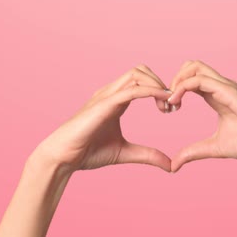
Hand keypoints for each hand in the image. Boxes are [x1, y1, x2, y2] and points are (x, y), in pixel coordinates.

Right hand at [29, 65, 172, 171]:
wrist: (63, 157)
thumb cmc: (87, 152)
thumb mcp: (125, 153)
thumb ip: (147, 155)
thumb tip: (170, 166)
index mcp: (116, 100)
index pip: (142, 81)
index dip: (160, 89)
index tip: (172, 108)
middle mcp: (111, 93)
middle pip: (141, 71)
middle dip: (161, 83)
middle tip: (173, 105)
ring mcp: (107, 96)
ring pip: (137, 74)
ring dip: (158, 85)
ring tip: (167, 105)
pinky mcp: (104, 104)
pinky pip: (131, 90)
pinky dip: (151, 91)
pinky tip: (163, 101)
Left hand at [167, 60, 236, 171]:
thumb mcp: (213, 148)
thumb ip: (193, 153)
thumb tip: (173, 165)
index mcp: (216, 96)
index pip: (191, 79)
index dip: (175, 90)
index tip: (167, 109)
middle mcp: (220, 86)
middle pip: (191, 66)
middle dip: (173, 79)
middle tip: (167, 102)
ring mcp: (225, 86)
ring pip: (194, 66)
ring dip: (177, 81)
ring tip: (171, 102)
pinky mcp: (229, 91)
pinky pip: (201, 80)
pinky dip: (183, 87)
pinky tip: (177, 103)